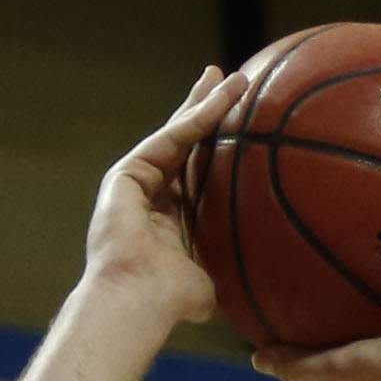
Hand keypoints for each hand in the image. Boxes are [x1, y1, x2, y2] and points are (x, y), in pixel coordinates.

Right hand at [80, 63, 248, 325]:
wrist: (136, 300)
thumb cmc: (170, 302)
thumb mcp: (208, 282)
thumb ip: (223, 274)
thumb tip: (252, 295)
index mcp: (166, 220)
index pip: (195, 174)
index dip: (215, 148)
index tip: (240, 126)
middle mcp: (149, 196)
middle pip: (184, 142)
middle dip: (206, 108)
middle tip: (230, 80)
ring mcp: (135, 182)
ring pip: (179, 134)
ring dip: (209, 103)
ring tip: (237, 78)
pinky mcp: (127, 173)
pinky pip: (171, 139)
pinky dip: (198, 118)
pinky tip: (222, 99)